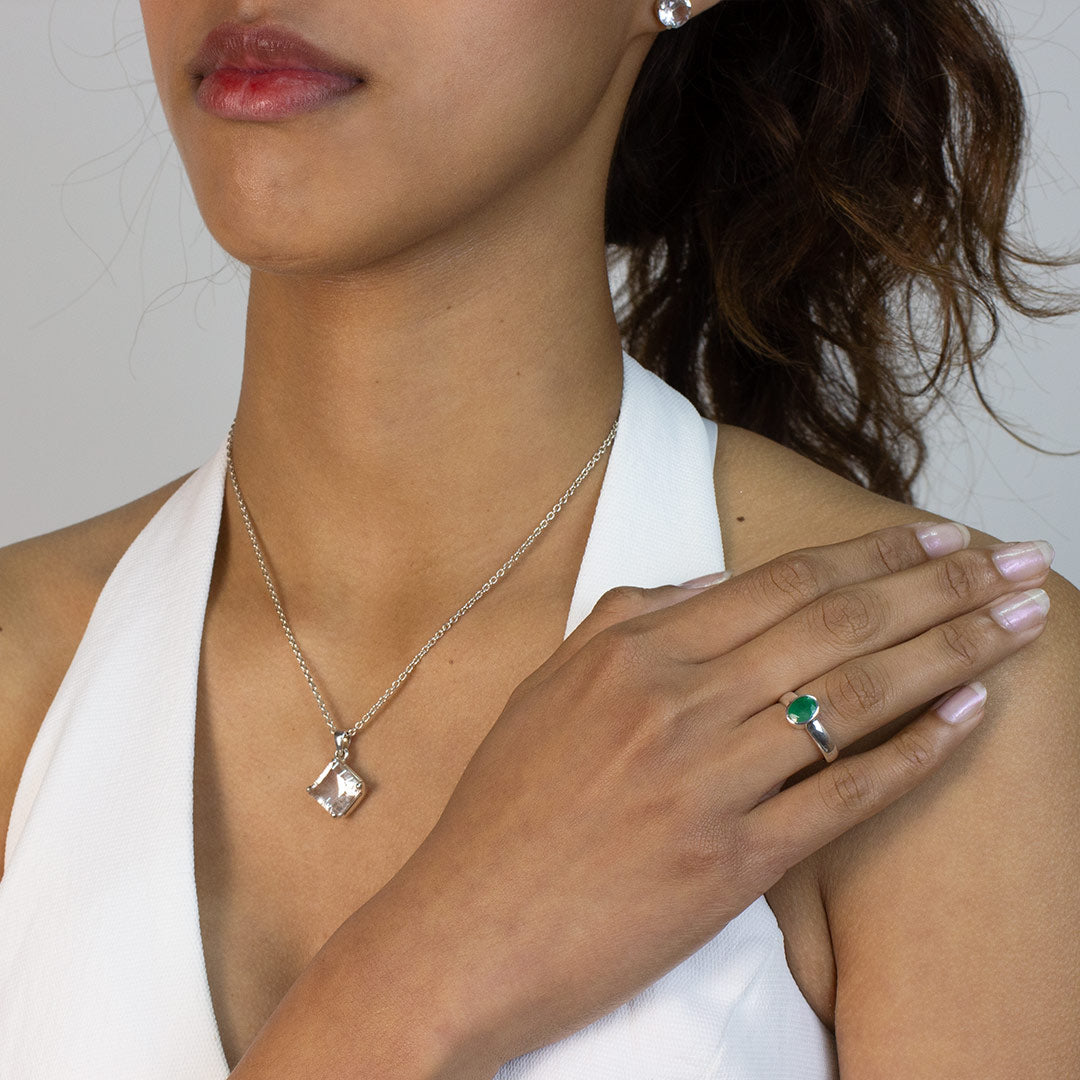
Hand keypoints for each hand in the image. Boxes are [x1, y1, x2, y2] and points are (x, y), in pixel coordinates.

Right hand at [363, 523, 1052, 1074]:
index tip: (938, 539)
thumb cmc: (503, 808)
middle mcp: (677, 701)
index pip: (782, 583)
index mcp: (633, 651)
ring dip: (952, 654)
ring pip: (857, 699)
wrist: (467, 928)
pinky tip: (967, 719)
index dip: (873, 555)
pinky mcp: (731, 863)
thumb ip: (625, 620)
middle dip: (941, 588)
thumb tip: (709, 582)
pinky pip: (844, 799)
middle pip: (838, 626)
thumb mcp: (547, 687)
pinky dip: (915, 756)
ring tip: (1018, 624)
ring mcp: (708, 781)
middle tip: (1013, 564)